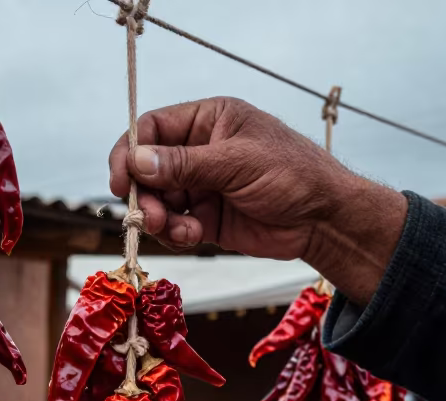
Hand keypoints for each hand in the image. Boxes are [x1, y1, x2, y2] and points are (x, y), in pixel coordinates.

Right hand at [108, 98, 407, 304]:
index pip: (153, 128)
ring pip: (158, 201)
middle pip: (148, 169)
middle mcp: (199, 151)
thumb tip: (137, 161)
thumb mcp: (236, 162)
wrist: (323, 220)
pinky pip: (174, 225)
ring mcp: (201, 186)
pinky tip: (194, 235)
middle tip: (148, 215)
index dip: (131, 152)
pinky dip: (176, 233)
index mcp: (208, 120)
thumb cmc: (291, 174)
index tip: (122, 180)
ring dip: (159, 218)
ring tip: (176, 229)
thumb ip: (185, 163)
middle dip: (144, 193)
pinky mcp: (205, 219)